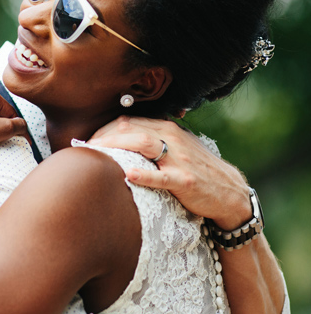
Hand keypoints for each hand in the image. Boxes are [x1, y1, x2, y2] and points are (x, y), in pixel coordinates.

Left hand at [88, 116, 251, 228]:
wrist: (229, 192)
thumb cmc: (195, 169)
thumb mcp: (175, 148)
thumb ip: (151, 140)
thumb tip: (117, 138)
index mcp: (167, 129)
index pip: (128, 121)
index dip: (103, 129)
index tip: (86, 140)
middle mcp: (172, 138)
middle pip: (130, 128)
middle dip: (103, 136)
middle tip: (83, 148)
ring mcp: (179, 159)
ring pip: (143, 143)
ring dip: (115, 146)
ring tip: (95, 153)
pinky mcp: (185, 180)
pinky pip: (162, 176)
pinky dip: (144, 174)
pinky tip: (127, 174)